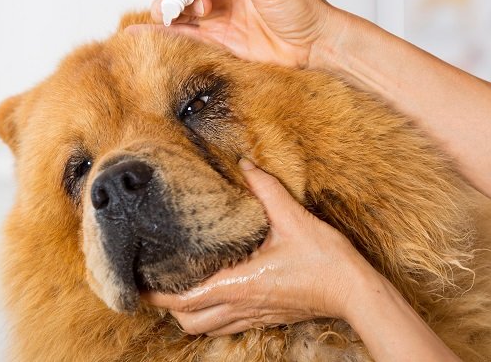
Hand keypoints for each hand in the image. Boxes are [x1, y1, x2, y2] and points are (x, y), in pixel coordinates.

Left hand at [141, 158, 375, 335]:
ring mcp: (254, 315)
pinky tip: (218, 292)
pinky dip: (213, 314)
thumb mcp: (293, 219)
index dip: (155, 296)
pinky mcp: (267, 318)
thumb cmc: (324, 260)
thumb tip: (245, 163)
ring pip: (207, 327)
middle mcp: (241, 305)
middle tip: (158, 282)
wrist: (354, 291)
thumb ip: (265, 190)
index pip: (183, 299)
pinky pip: (228, 324)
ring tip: (182, 288)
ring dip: (189, 313)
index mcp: (239, 284)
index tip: (137, 285)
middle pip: (188, 321)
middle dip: (168, 307)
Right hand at [149, 0, 350, 68]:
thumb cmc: (300, 8)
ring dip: (168, 11)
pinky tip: (138, 34)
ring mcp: (215, 13)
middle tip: (192, 5)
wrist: (314, 44)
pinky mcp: (215, 39)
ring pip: (176, 8)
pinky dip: (161, 34)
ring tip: (180, 18)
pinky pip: (182, 34)